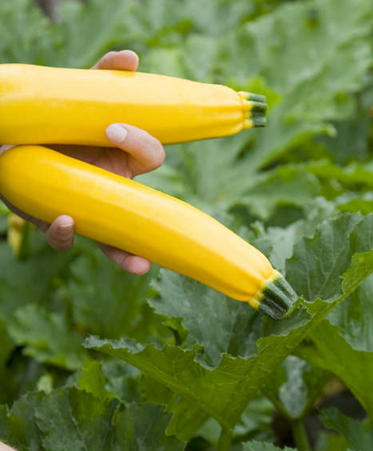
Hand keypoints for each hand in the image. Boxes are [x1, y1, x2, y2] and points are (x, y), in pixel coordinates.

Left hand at [0, 50, 164, 273]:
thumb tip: (132, 58)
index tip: (114, 127)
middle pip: (144, 212)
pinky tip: (65, 222)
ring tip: (140, 264)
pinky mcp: (55, 223)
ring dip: (128, 255)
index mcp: (122, 158)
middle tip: (133, 200)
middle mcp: (112, 190)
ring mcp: (87, 211)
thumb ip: (103, 78)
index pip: (150, 154)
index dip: (140, 142)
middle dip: (152, 219)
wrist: (15, 145)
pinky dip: (63, 234)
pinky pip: (62, 238)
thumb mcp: (77, 98)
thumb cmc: (56, 124)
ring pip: (115, 243)